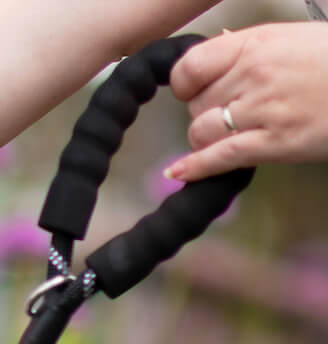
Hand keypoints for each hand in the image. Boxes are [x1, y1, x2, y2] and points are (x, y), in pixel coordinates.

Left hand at [166, 23, 327, 182]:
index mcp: (257, 44)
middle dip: (205, 112)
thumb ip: (253, 48)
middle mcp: (255, 75)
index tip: (193, 90)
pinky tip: (178, 174)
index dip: (185, 83)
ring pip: (202, 131)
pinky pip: (221, 157)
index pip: (191, 67)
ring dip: (206, 138)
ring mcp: (264, 110)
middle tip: (228, 113)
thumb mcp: (295, 39)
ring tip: (225, 136)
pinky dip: (196, 168)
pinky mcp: (276, 142)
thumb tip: (219, 48)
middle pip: (196, 104)